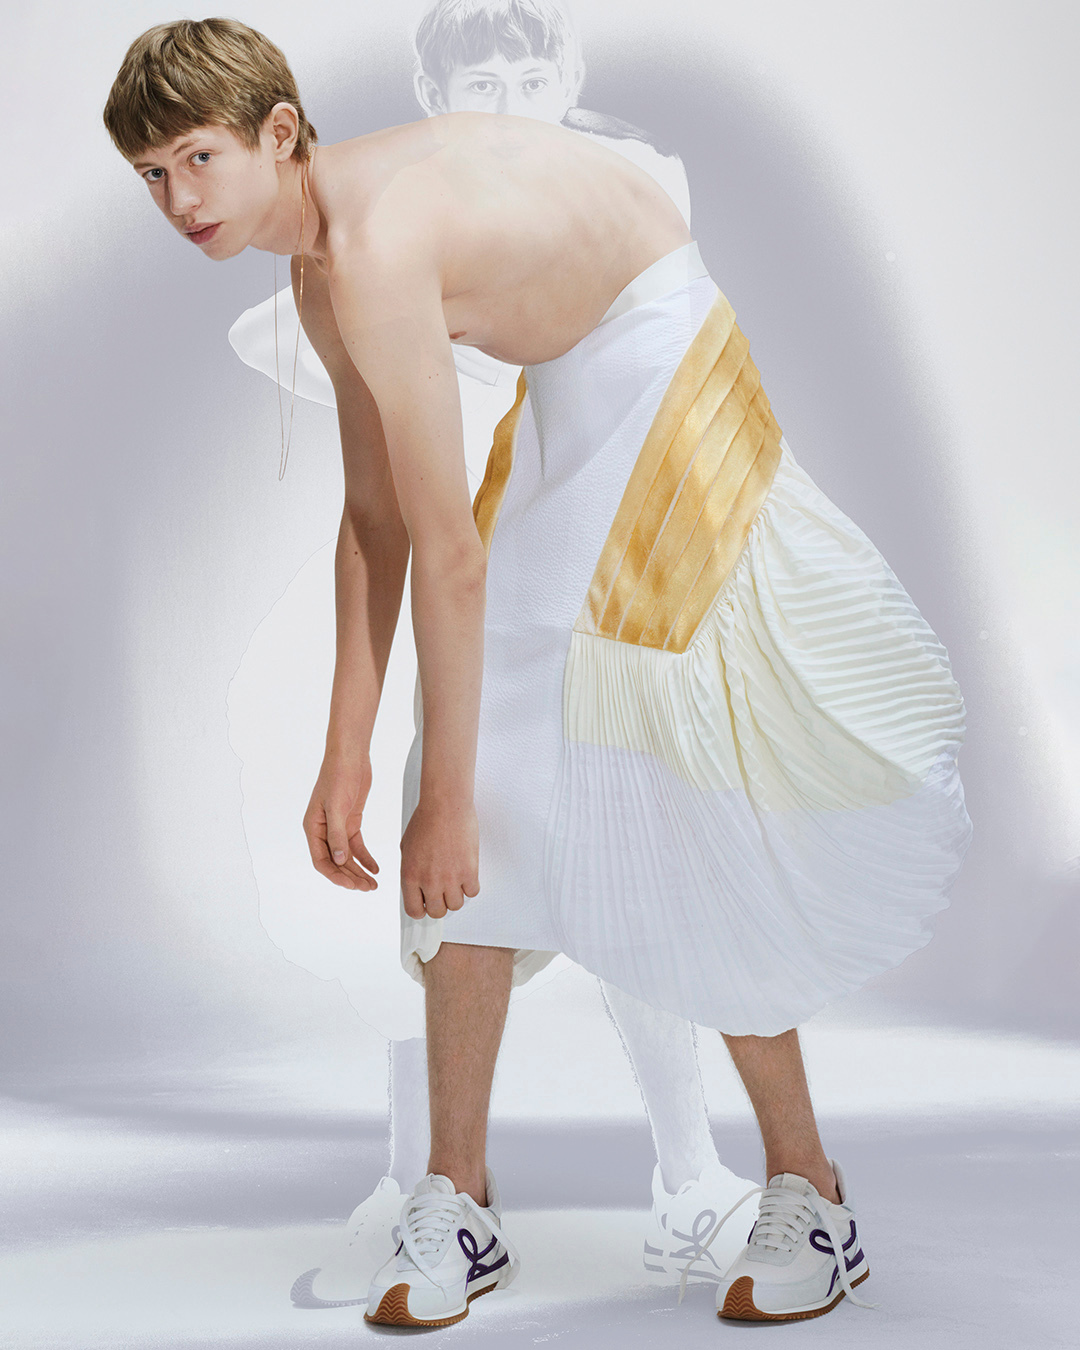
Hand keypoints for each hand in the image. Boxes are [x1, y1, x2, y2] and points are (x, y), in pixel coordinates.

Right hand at [303, 753, 379, 890]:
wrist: (350, 756)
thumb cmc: (337, 776)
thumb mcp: (337, 806)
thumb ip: (337, 835)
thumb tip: (338, 861)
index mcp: (312, 828)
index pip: (321, 861)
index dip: (335, 876)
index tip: (352, 885)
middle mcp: (323, 830)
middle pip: (335, 862)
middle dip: (350, 877)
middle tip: (367, 888)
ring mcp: (337, 827)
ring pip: (347, 857)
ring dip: (359, 871)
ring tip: (373, 884)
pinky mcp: (350, 821)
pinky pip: (357, 846)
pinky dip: (366, 858)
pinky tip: (375, 868)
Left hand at [400, 796, 479, 919]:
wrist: (445, 805)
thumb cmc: (426, 820)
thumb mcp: (407, 848)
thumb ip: (412, 870)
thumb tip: (417, 884)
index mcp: (410, 876)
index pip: (414, 910)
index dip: (421, 909)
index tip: (426, 904)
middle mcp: (429, 881)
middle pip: (437, 912)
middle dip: (440, 904)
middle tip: (443, 893)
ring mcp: (450, 878)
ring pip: (456, 905)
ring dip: (456, 895)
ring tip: (456, 881)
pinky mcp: (469, 871)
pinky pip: (472, 892)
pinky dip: (470, 886)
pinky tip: (467, 874)